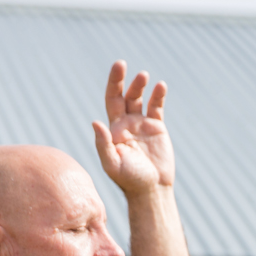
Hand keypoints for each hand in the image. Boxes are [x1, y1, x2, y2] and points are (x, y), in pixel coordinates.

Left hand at [92, 62, 172, 195]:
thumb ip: (103, 143)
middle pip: (124, 95)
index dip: (114, 83)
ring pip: (140, 98)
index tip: (118, 68)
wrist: (151, 190)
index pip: (112, 99)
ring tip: (144, 76)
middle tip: (123, 64)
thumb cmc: (129, 180)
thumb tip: (95, 122)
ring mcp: (142, 124)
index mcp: (114, 128)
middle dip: (123, 80)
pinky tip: (160, 86)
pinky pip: (157, 107)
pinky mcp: (157, 128)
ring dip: (141, 85)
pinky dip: (158, 95)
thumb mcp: (112, 163)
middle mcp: (127, 123)